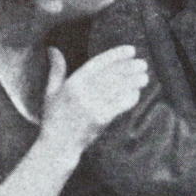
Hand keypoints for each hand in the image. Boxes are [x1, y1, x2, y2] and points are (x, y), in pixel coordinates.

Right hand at [40, 45, 147, 161]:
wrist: (57, 146)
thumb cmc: (55, 117)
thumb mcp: (51, 92)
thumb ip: (56, 70)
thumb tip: (53, 49)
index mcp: (72, 84)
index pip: (97, 63)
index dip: (115, 55)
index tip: (131, 50)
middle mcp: (82, 93)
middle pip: (112, 75)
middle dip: (130, 68)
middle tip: (143, 64)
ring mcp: (91, 106)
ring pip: (118, 89)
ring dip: (134, 82)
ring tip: (144, 77)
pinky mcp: (100, 119)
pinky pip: (120, 105)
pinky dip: (130, 98)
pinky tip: (136, 93)